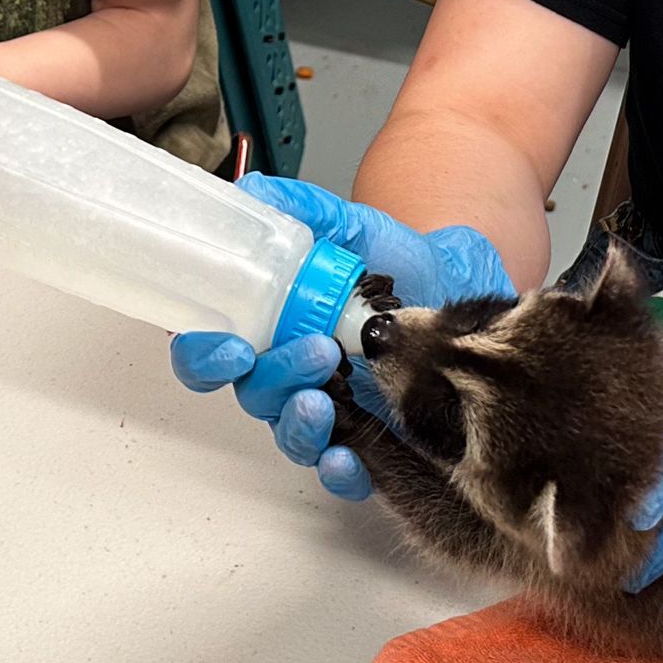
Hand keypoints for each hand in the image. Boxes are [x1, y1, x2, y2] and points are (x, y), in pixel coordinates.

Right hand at [169, 175, 513, 501]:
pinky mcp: (364, 442)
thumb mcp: (348, 226)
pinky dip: (340, 470)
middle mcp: (281, 373)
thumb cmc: (392, 259)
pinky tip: (348, 459)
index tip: (231, 347)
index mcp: (263, 327)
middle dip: (275, 378)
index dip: (204, 356)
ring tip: (325, 404)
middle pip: (251, 393)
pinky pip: (341, 469)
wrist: (457, 287)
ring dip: (300, 425)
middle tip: (316, 352)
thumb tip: (254, 192)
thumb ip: (302, 210)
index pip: (207, 352)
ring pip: (289, 433)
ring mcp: (321, 410)